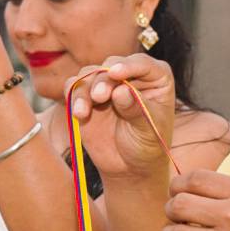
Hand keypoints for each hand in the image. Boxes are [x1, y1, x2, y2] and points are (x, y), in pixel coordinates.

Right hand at [64, 54, 176, 180]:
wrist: (129, 166)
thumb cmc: (148, 145)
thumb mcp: (149, 129)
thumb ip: (136, 109)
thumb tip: (121, 90)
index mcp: (156, 78)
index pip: (142, 64)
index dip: (128, 66)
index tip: (116, 73)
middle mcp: (130, 75)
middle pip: (111, 66)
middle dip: (103, 80)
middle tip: (99, 96)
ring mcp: (107, 84)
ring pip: (90, 74)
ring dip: (84, 90)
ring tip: (82, 112)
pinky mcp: (87, 96)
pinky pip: (75, 87)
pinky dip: (73, 97)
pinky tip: (78, 113)